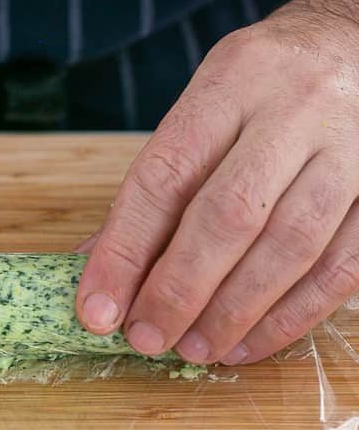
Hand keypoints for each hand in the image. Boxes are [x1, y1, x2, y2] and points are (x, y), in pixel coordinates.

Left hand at [76, 0, 358, 365]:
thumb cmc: (268, 83)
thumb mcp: (208, 103)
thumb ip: (160, 179)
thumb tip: (98, 261)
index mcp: (232, 80)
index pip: (166, 173)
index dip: (125, 248)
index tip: (97, 306)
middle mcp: (294, 109)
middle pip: (229, 213)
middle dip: (180, 288)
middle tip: (146, 337)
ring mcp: (351, 148)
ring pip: (289, 246)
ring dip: (235, 311)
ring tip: (194, 349)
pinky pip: (342, 267)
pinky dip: (292, 315)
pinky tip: (251, 342)